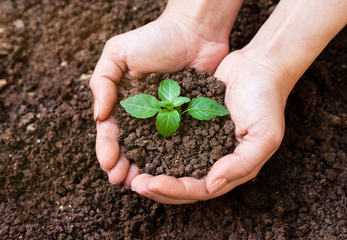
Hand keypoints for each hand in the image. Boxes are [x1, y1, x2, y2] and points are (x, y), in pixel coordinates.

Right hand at [90, 1, 242, 187]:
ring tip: (139, 184)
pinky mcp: (187, 121)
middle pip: (129, 146)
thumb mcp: (118, 53)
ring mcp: (165, 120)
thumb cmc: (155, 39)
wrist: (195, 33)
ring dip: (143, 168)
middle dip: (122, 164)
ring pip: (151, 150)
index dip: (107, 148)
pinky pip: (177, 143)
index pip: (110, 130)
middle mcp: (142, 115)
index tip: (108, 164)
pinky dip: (170, 159)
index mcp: (123, 102)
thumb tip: (98, 116)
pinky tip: (167, 172)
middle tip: (121, 180)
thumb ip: (102, 82)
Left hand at [131, 50, 289, 203]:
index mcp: (231, 168)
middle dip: (158, 187)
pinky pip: (171, 140)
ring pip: (173, 166)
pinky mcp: (192, 125)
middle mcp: (214, 160)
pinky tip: (138, 144)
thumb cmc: (266, 100)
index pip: (199, 190)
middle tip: (134, 183)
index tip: (151, 184)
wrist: (258, 66)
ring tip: (132, 170)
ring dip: (153, 171)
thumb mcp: (265, 136)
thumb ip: (241, 164)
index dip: (175, 190)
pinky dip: (155, 147)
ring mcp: (202, 143)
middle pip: (183, 184)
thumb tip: (211, 185)